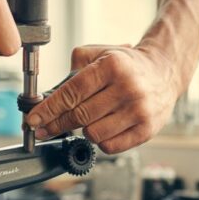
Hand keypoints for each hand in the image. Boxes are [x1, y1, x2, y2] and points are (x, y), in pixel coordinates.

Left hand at [25, 45, 180, 153]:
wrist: (164, 72)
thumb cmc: (127, 65)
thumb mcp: (100, 53)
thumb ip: (73, 69)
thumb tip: (49, 97)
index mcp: (112, 66)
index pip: (72, 92)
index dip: (48, 109)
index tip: (34, 120)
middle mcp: (128, 88)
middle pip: (80, 116)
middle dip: (56, 125)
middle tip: (43, 129)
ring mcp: (139, 111)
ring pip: (93, 134)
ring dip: (83, 131)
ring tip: (86, 121)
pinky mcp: (147, 130)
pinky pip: (110, 146)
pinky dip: (100, 141)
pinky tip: (103, 129)